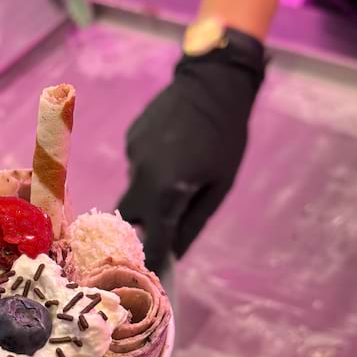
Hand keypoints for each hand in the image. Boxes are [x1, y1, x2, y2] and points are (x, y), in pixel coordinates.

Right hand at [118, 46, 264, 268]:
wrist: (212, 82)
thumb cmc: (225, 138)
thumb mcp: (218, 186)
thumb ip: (192, 223)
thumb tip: (175, 254)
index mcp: (165, 192)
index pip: (151, 240)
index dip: (152, 260)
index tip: (153, 274)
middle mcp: (141, 177)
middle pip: (131, 216)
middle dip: (143, 227)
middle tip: (162, 227)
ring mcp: (132, 156)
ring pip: (136, 187)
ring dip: (152, 191)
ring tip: (180, 171)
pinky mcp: (130, 139)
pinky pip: (138, 164)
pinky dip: (151, 167)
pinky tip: (172, 149)